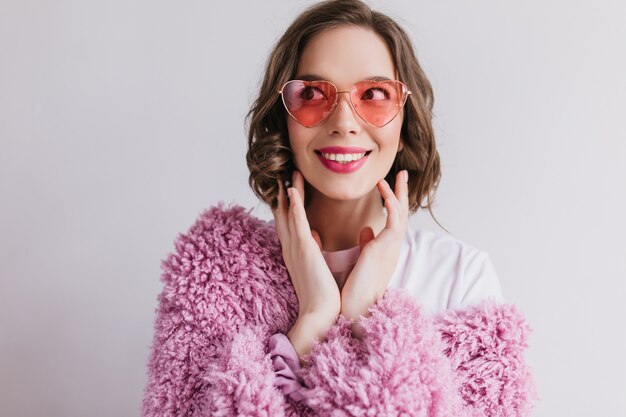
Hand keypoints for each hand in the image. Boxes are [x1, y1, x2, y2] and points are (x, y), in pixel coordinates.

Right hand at [272, 169, 340, 332]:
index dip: (285, 203)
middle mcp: (290, 247)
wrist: (320, 313)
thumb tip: (315, 236)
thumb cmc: (321, 293)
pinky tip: (292, 190)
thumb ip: (313, 249)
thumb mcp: (315, 266)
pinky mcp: (305, 249)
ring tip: (287, 173)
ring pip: (289, 213)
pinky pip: (298, 222)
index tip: (286, 185)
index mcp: (294, 251)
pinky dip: (294, 205)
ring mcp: (295, 247)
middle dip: (282, 193)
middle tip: (281, 173)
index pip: (287, 221)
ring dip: (288, 192)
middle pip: (283, 214)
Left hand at [340, 170, 409, 338]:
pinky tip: (385, 189)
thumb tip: (366, 230)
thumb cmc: (356, 288)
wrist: (357, 307)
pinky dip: (391, 203)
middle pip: (402, 213)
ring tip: (397, 174)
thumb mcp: (363, 261)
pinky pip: (394, 220)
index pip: (393, 220)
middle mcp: (392, 246)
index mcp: (386, 248)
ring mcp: (391, 246)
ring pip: (402, 213)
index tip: (388, 185)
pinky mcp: (386, 247)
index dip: (394, 201)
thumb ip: (367, 244)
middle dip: (402, 192)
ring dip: (399, 193)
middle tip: (402, 173)